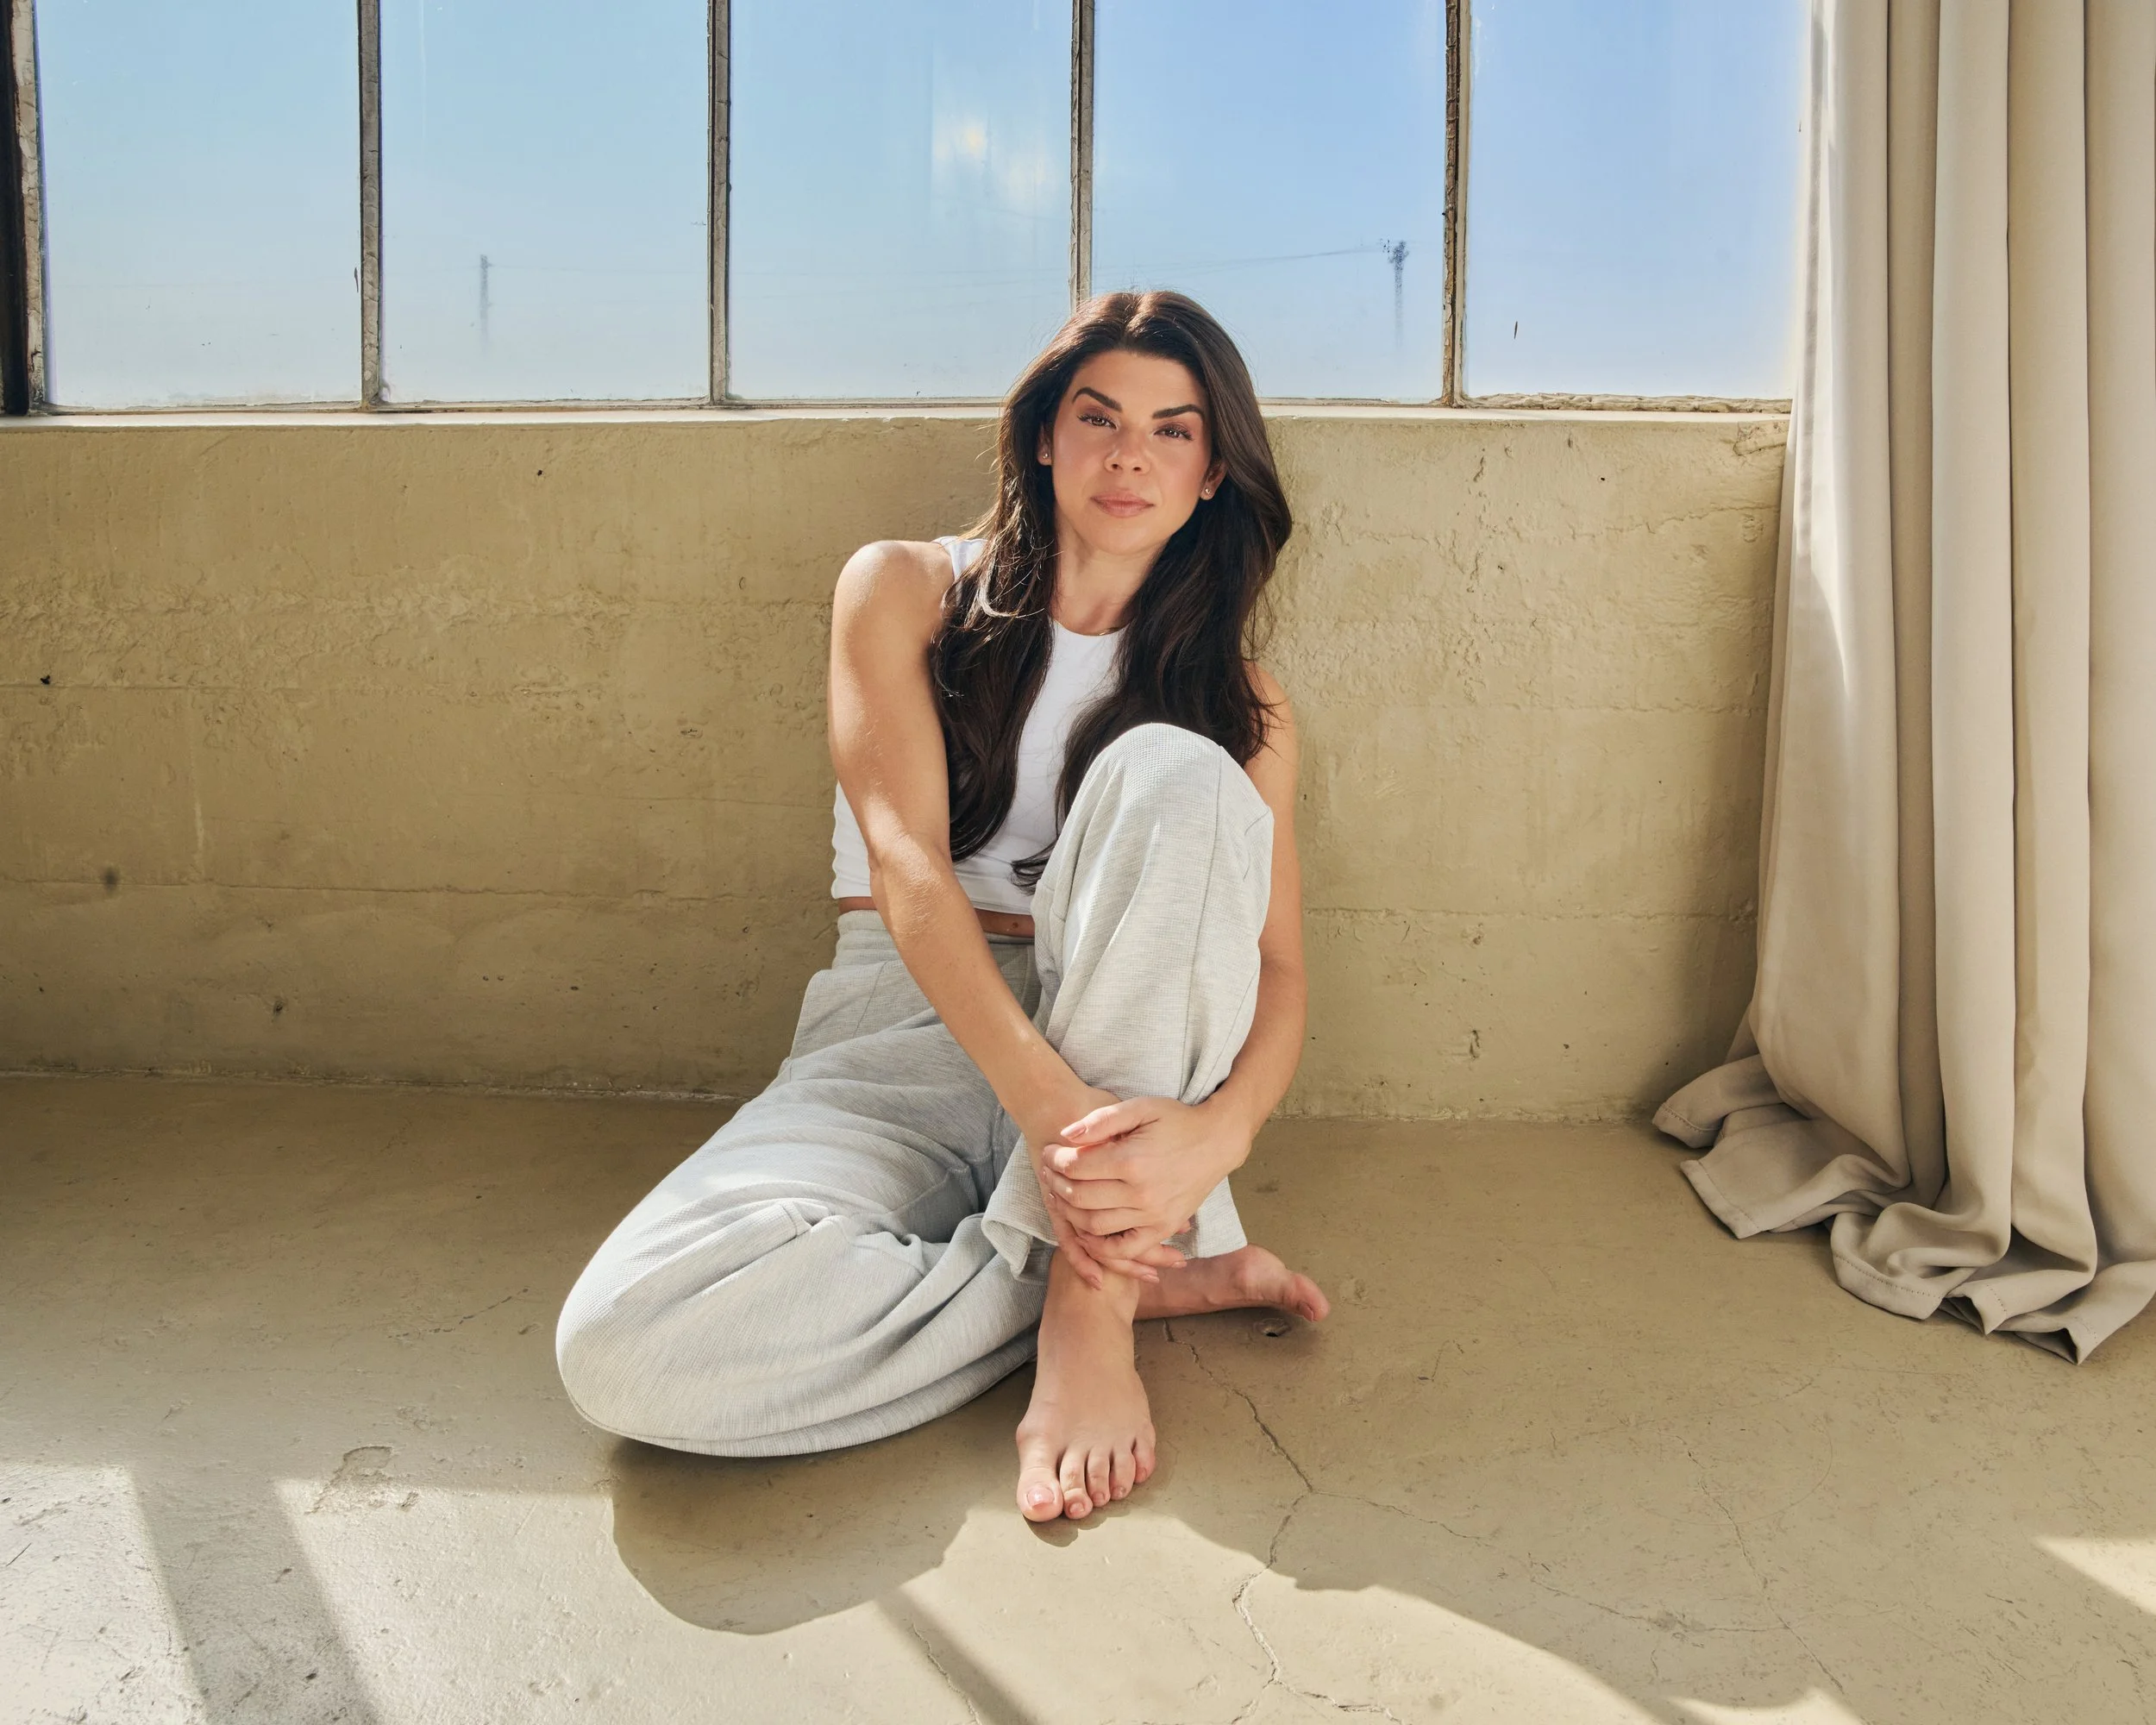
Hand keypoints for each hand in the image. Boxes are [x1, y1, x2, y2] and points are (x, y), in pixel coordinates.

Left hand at [1024, 1087, 1184, 1291]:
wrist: (1218, 1142)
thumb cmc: (1177, 1121)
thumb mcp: (1141, 1107)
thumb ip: (1102, 1119)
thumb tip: (1066, 1135)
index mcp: (1132, 1160)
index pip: (1076, 1167)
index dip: (1055, 1159)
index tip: (1048, 1151)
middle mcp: (1141, 1193)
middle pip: (1080, 1197)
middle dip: (1056, 1184)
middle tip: (1049, 1172)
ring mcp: (1152, 1215)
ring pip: (1094, 1226)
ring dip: (1070, 1213)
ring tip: (1062, 1195)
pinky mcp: (1161, 1228)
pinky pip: (1122, 1249)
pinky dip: (1098, 1247)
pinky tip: (1085, 1230)